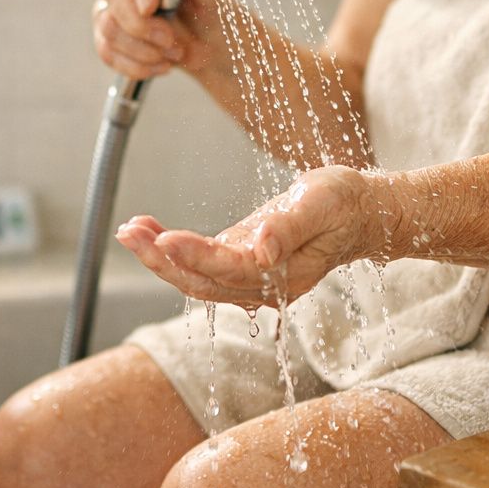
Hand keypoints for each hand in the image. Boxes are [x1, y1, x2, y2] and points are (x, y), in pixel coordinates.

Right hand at [91, 0, 217, 80]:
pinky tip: (161, 65)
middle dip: (140, 23)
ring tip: (175, 53)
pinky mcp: (105, 33)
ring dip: (144, 49)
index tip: (151, 6)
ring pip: (108, 27)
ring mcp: (110, 4)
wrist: (208, 40)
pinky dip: (137, 65)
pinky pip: (108, 51)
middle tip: (170, 40)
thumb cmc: (208, 7)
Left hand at [115, 165, 392, 307]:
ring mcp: (249, 276)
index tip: (165, 239)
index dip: (196, 257)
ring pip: (195, 277)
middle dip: (162, 261)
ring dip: (158, 257)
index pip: (231, 270)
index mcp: (284, 274)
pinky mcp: (240, 261)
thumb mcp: (321, 204)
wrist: (359, 212)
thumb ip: (290, 228)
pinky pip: (199, 263)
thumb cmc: (342, 204)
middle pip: (203, 283)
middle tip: (129, 233)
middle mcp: (263, 284)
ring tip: (129, 230)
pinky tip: (148, 230)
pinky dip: (170, 249)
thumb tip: (263, 249)